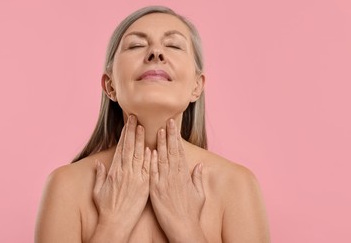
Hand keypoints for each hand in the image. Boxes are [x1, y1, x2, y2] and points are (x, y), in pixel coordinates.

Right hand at [92, 115, 150, 239]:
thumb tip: (98, 163)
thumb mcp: (98, 190)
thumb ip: (99, 175)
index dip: (125, 135)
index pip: (121, 148)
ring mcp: (135, 178)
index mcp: (114, 171)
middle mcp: (124, 172)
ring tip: (142, 127)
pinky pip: (147, 168)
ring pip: (139, 155)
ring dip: (141, 140)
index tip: (128, 124)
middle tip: (135, 118)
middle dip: (132, 131)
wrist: (115, 223)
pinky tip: (151, 147)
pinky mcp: (144, 186)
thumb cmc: (106, 208)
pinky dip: (149, 157)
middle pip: (129, 147)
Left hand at [149, 119, 205, 241]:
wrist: (183, 228)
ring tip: (159, 130)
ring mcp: (165, 182)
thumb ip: (198, 178)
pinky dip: (151, 162)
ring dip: (160, 144)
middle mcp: (175, 176)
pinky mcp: (155, 190)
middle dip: (170, 135)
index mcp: (184, 175)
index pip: (179, 152)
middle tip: (168, 121)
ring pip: (162, 159)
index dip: (176, 138)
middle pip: (172, 151)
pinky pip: (153, 173)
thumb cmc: (192, 212)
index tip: (173, 126)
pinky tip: (150, 151)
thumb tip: (200, 166)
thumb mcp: (199, 194)